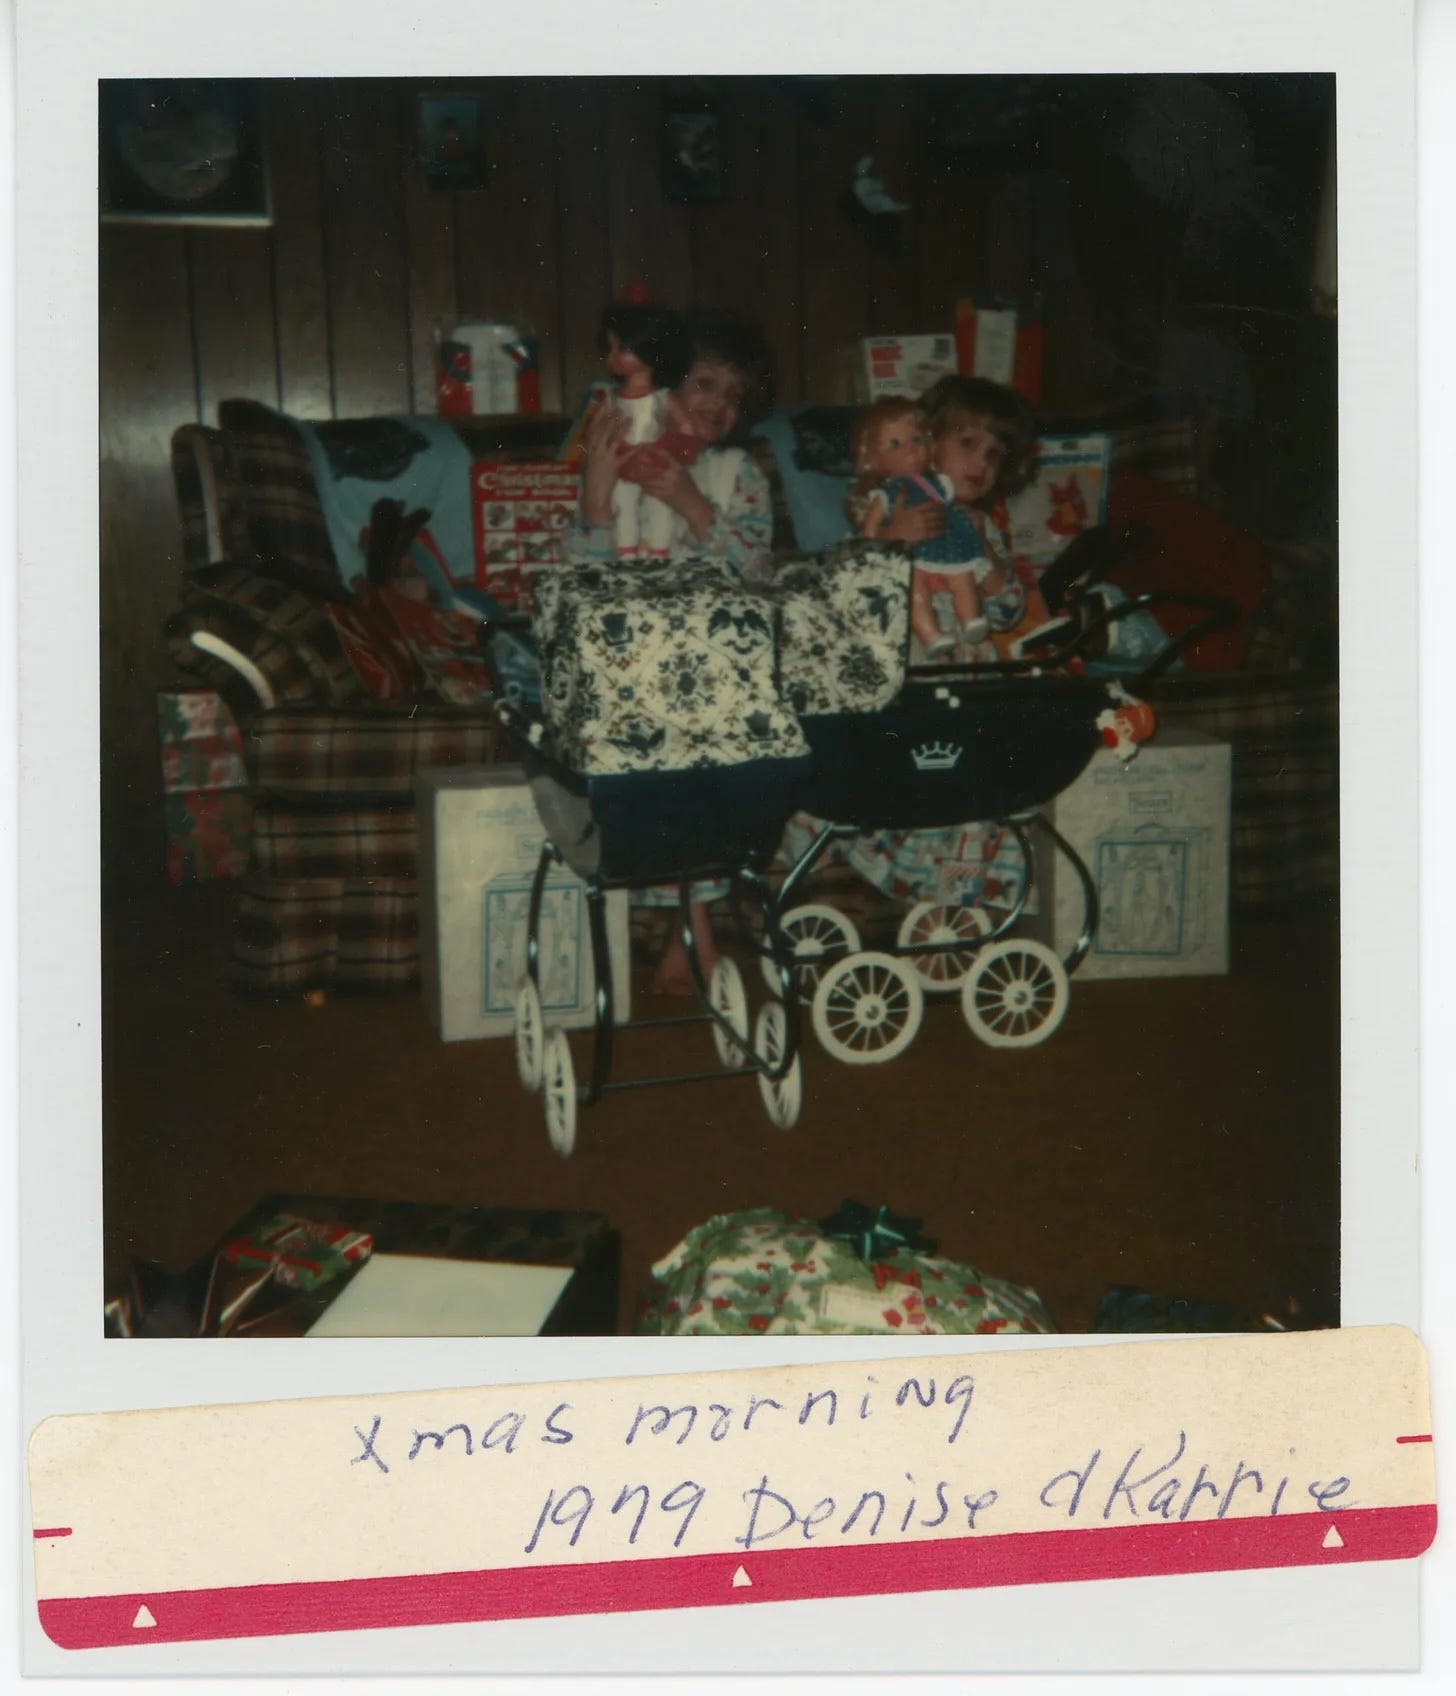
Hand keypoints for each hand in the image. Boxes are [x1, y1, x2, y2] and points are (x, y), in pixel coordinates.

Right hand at [578, 400, 629, 525]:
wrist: (594, 494)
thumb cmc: (590, 478)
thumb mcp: (586, 460)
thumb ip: (591, 447)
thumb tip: (595, 435)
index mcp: (588, 447)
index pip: (593, 426)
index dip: (599, 413)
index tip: (606, 402)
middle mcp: (595, 449)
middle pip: (603, 429)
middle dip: (610, 416)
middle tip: (619, 406)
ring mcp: (604, 457)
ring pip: (613, 439)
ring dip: (621, 428)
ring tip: (629, 418)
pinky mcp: (614, 466)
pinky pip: (626, 457)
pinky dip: (634, 451)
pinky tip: (642, 445)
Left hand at [630, 447, 714, 538]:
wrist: (694, 506)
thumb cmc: (690, 489)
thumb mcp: (684, 473)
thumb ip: (672, 465)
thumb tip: (658, 457)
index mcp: (678, 467)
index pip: (663, 454)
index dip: (651, 449)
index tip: (643, 445)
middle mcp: (671, 475)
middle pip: (651, 465)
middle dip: (640, 462)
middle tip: (631, 458)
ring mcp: (666, 486)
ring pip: (647, 478)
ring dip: (638, 475)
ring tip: (630, 471)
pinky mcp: (662, 496)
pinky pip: (648, 489)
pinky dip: (643, 486)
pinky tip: (638, 483)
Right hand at [881, 492, 946, 545]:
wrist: (892, 534)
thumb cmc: (895, 520)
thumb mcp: (896, 507)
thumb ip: (901, 497)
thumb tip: (904, 487)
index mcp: (915, 510)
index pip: (930, 505)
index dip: (937, 504)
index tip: (941, 503)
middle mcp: (919, 518)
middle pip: (935, 514)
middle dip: (941, 513)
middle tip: (945, 512)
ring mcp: (921, 527)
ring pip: (936, 523)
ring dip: (942, 522)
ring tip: (945, 521)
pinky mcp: (922, 535)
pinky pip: (934, 532)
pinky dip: (939, 531)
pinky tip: (942, 530)